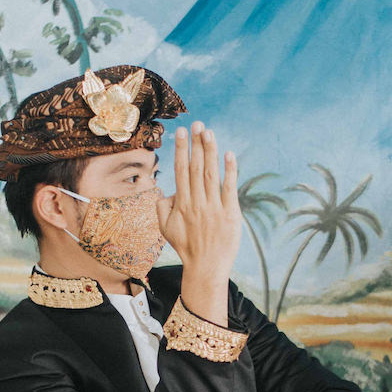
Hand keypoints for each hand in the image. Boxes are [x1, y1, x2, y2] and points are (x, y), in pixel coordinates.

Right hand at [157, 122, 240, 281]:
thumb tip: (166, 189)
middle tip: (197, 123)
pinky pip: (229, 189)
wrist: (205, 268)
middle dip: (196, 144)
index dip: (181, 149)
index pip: (181, 170)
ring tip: (209, 132)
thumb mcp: (165, 228)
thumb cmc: (186, 247)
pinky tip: (229, 155)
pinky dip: (229, 171)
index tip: (181, 132)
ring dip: (210, 151)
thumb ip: (161, 206)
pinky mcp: (230, 215)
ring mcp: (214, 208)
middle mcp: (197, 203)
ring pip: (210, 174)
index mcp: (181, 203)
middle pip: (195, 167)